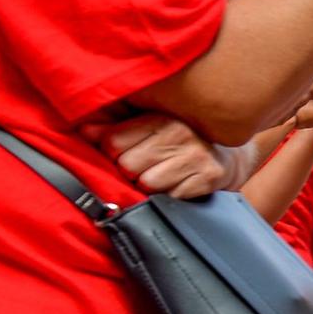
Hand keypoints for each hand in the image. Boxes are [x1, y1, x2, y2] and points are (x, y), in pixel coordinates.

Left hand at [87, 114, 238, 198]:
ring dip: (150, 186)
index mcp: (159, 116)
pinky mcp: (209, 177)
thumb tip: (84, 130)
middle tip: (145, 167)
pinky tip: (178, 185)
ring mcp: (196, 156)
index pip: (112, 143)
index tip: (125, 153)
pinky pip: (171, 198)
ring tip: (162, 176)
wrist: (228, 156)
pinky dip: (170, 197)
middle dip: (131, 172)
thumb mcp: (146, 126)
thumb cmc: (176, 142)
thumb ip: (112, 127)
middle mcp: (180, 133)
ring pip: (147, 184)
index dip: (113, 154)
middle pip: (127, 166)